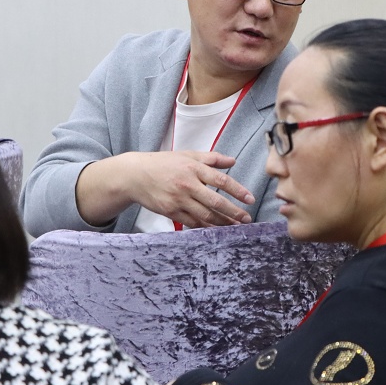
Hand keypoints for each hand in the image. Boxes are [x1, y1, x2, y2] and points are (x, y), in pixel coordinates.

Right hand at [76, 150, 254, 227]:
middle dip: (233, 212)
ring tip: (235, 227)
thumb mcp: (187, 155)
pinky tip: (216, 230)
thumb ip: (212, 158)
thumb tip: (233, 161)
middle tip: (247, 219)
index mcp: (193, 168)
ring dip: (222, 222)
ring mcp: (178, 199)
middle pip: (215, 201)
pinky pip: (191, 222)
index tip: (250, 199)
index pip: (221, 180)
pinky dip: (205, 227)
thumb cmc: (163, 163)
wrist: (135, 175)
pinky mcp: (170, 211)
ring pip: (205, 215)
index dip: (237, 190)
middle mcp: (187, 184)